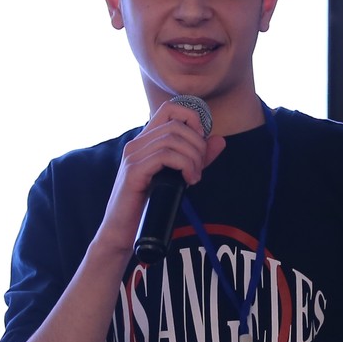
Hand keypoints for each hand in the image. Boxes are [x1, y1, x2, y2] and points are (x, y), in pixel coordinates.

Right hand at [94, 102, 224, 255]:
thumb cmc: (148, 206)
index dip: (192, 118)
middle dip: (197, 145)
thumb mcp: (178, 177)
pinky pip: (165, 156)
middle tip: (199, 169)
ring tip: (194, 178)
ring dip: (193, 158)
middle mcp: (137, 144)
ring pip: (173, 139)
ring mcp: (133, 156)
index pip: (170, 109)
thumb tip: (219, 140)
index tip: (201, 142)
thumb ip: (197, 158)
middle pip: (177, 125)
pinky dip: (184, 166)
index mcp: (145, 141)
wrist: (122, 232)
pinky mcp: (133, 172)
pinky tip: (187, 181)